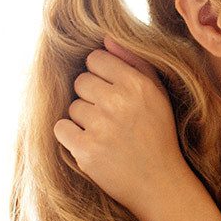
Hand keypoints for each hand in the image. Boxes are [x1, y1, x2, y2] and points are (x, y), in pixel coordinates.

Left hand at [53, 36, 193, 218]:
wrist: (159, 182)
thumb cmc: (157, 134)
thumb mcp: (158, 95)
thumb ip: (135, 63)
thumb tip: (106, 38)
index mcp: (138, 85)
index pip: (96, 59)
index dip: (101, 75)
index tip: (113, 92)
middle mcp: (119, 102)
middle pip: (81, 81)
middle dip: (92, 97)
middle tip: (112, 117)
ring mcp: (101, 126)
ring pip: (72, 106)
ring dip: (84, 119)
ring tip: (107, 133)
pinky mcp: (85, 149)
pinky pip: (61, 128)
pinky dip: (72, 137)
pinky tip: (92, 144)